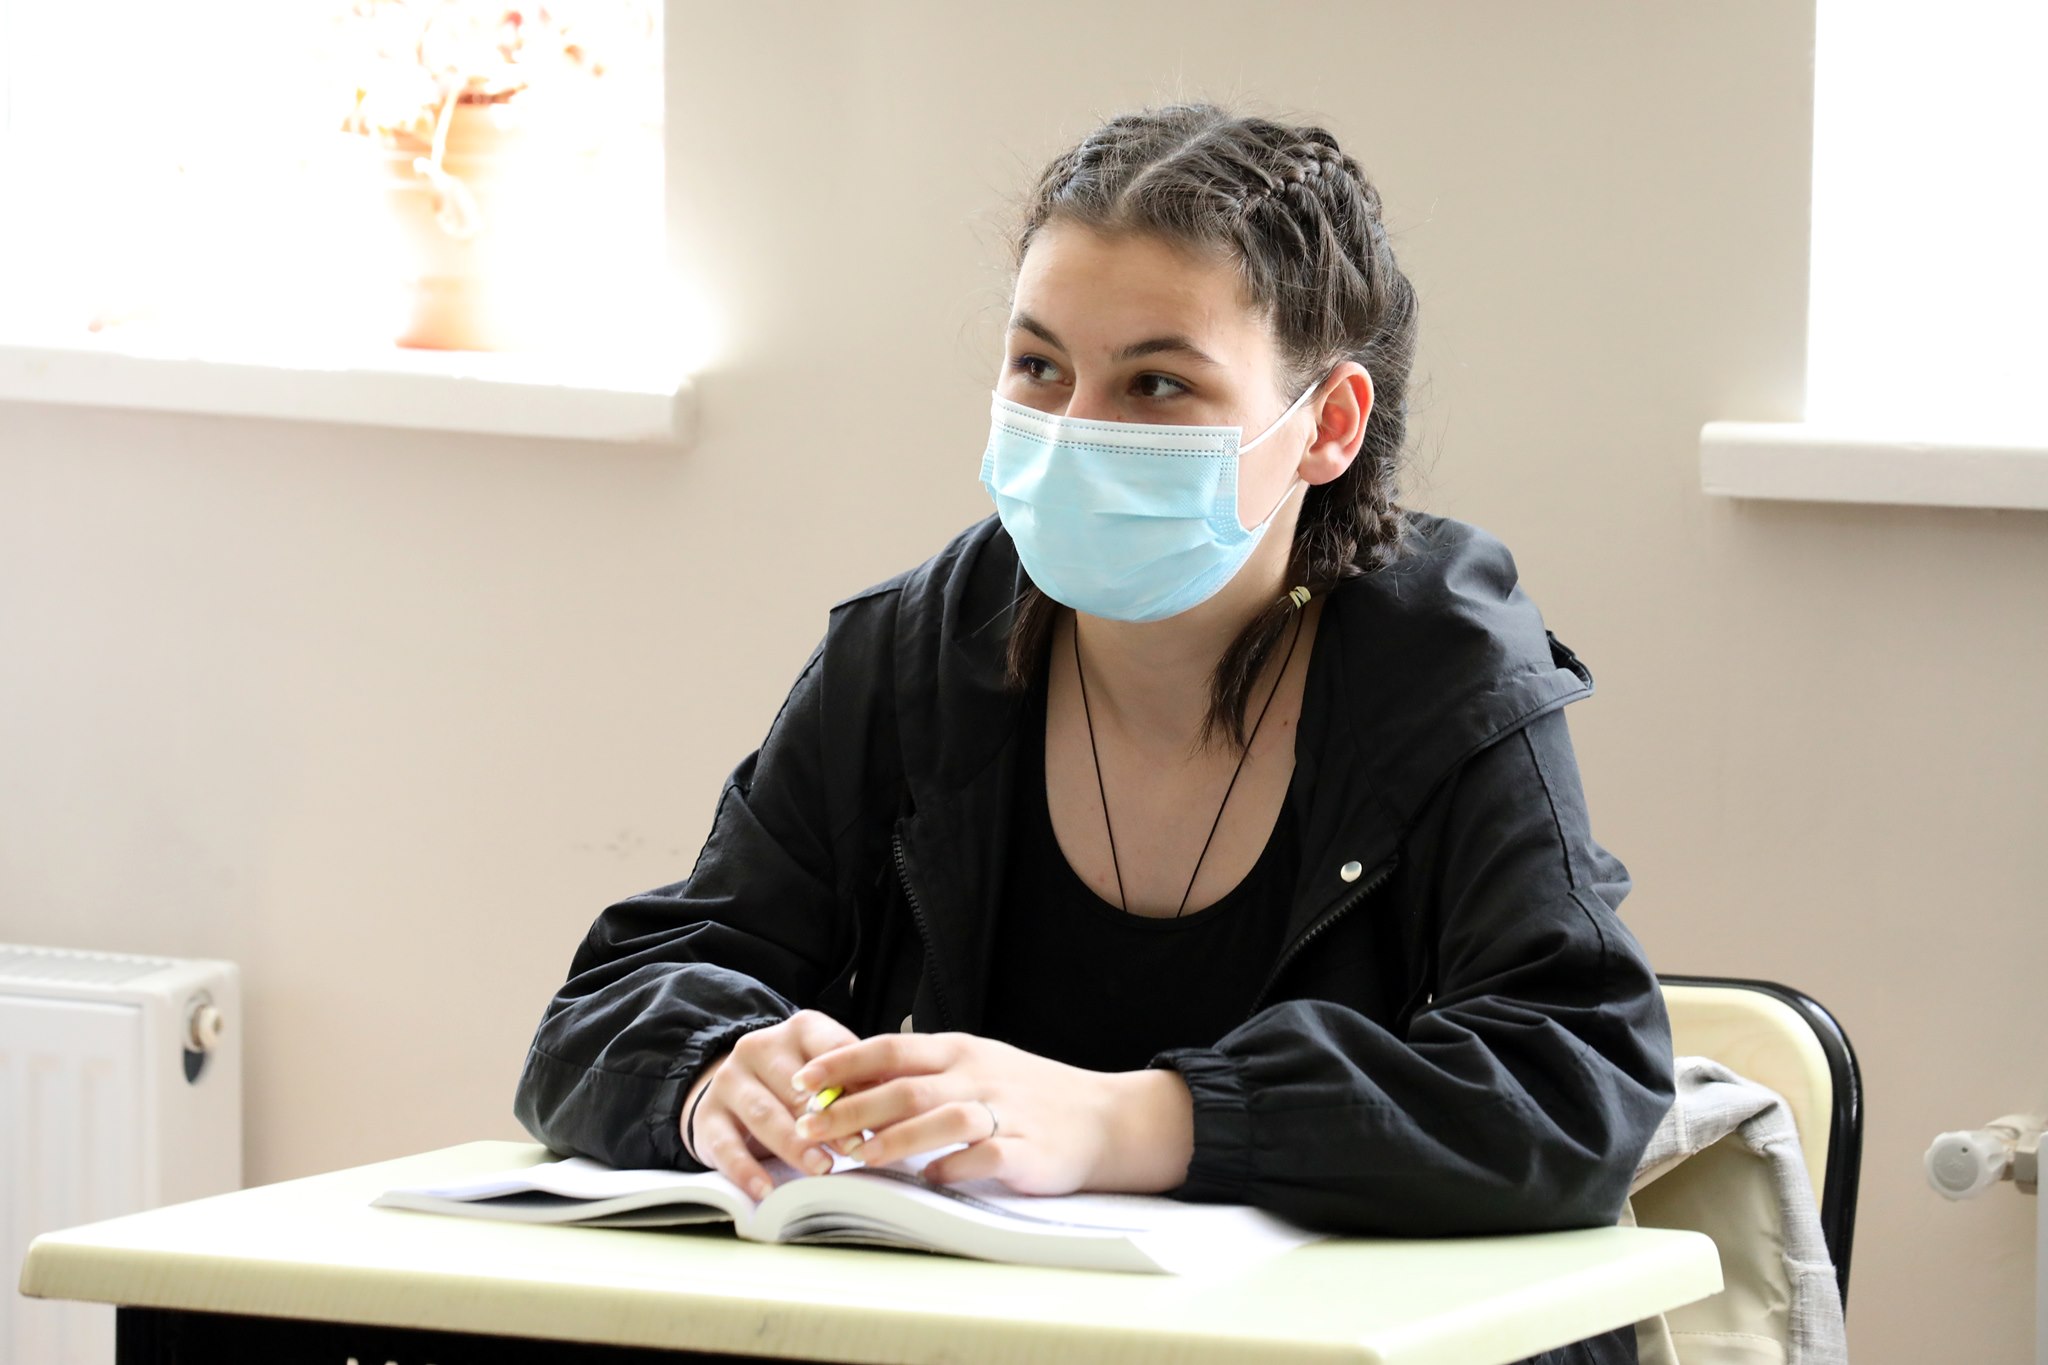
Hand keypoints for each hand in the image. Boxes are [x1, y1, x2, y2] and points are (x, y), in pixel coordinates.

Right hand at [682, 1009, 859, 1200]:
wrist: (736, 1088)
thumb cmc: (798, 1084)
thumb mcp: (829, 1074)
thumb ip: (856, 1086)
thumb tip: (894, 1112)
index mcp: (800, 1029)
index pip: (831, 1049)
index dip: (855, 1082)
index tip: (876, 1113)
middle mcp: (758, 1047)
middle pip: (796, 1085)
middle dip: (827, 1119)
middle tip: (855, 1148)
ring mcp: (728, 1081)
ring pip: (763, 1113)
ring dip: (794, 1144)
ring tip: (821, 1168)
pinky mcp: (707, 1116)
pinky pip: (725, 1146)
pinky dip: (747, 1170)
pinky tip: (766, 1189)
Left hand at [788, 1032, 1192, 1194]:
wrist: (1106, 1119)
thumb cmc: (1029, 1095)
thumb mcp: (976, 1067)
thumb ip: (924, 1074)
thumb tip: (854, 1084)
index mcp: (961, 1051)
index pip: (891, 1047)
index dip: (842, 1063)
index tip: (801, 1080)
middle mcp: (979, 1076)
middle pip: (905, 1086)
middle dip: (849, 1108)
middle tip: (807, 1128)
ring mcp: (1005, 1113)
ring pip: (941, 1118)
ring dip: (895, 1139)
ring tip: (860, 1157)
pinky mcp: (1027, 1151)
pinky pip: (983, 1158)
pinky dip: (952, 1168)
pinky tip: (930, 1179)